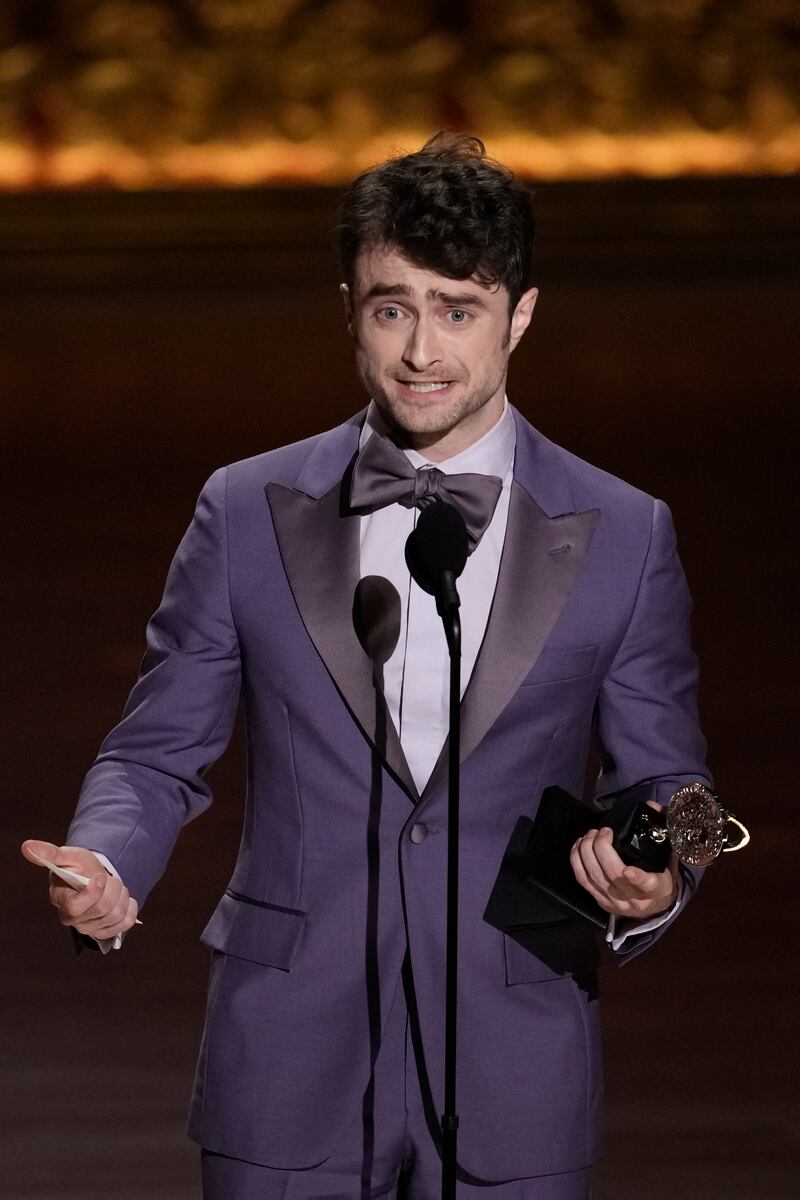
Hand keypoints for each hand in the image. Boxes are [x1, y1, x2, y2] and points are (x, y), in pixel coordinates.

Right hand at [21, 839, 138, 938]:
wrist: (92, 876)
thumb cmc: (77, 867)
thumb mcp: (67, 856)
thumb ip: (49, 853)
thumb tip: (26, 846)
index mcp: (61, 901)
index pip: (76, 906)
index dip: (93, 892)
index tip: (99, 876)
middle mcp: (72, 919)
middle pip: (102, 908)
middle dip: (112, 887)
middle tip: (107, 878)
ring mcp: (89, 928)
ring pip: (117, 915)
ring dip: (122, 894)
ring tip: (113, 886)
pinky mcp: (104, 931)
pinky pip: (126, 922)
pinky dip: (130, 906)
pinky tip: (122, 898)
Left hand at [569, 825, 678, 920]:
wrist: (654, 906)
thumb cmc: (661, 877)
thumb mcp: (670, 860)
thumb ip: (664, 835)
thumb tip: (653, 807)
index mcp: (657, 889)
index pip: (648, 885)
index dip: (637, 878)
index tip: (627, 870)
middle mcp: (635, 899)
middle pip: (613, 874)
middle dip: (602, 848)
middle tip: (603, 831)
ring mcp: (616, 902)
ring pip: (594, 876)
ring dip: (587, 850)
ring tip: (591, 834)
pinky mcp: (600, 901)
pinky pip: (582, 879)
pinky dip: (577, 860)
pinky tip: (580, 845)